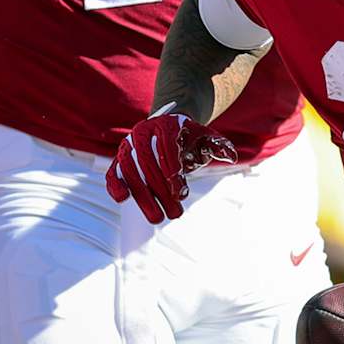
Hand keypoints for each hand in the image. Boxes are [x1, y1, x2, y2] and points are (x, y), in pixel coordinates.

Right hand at [104, 103, 236, 222]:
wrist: (170, 129)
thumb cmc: (190, 138)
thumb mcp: (206, 139)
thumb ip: (219, 146)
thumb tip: (231, 156)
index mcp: (166, 124)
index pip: (168, 147)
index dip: (174, 171)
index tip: (182, 193)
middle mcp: (143, 132)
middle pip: (148, 163)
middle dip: (161, 191)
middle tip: (174, 214)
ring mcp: (128, 146)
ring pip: (131, 171)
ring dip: (143, 197)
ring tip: (157, 218)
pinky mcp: (119, 159)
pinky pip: (113, 172)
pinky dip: (115, 185)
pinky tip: (122, 200)